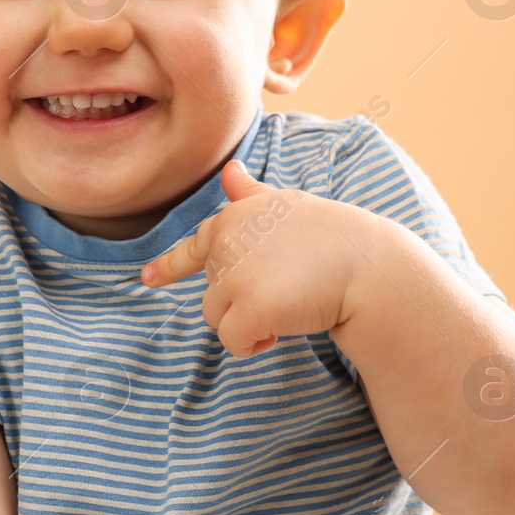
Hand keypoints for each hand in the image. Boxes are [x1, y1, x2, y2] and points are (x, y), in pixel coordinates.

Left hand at [139, 159, 367, 357]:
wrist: (367, 266)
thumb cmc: (334, 237)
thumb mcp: (287, 206)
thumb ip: (251, 195)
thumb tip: (229, 169)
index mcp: (230, 219)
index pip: (192, 245)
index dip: (169, 266)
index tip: (147, 279)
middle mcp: (222, 243)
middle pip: (213, 290)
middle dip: (244, 298)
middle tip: (288, 285)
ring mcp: (232, 276)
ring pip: (218, 318)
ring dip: (248, 322)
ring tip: (289, 304)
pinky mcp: (246, 308)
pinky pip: (234, 342)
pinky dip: (255, 344)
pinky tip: (283, 327)